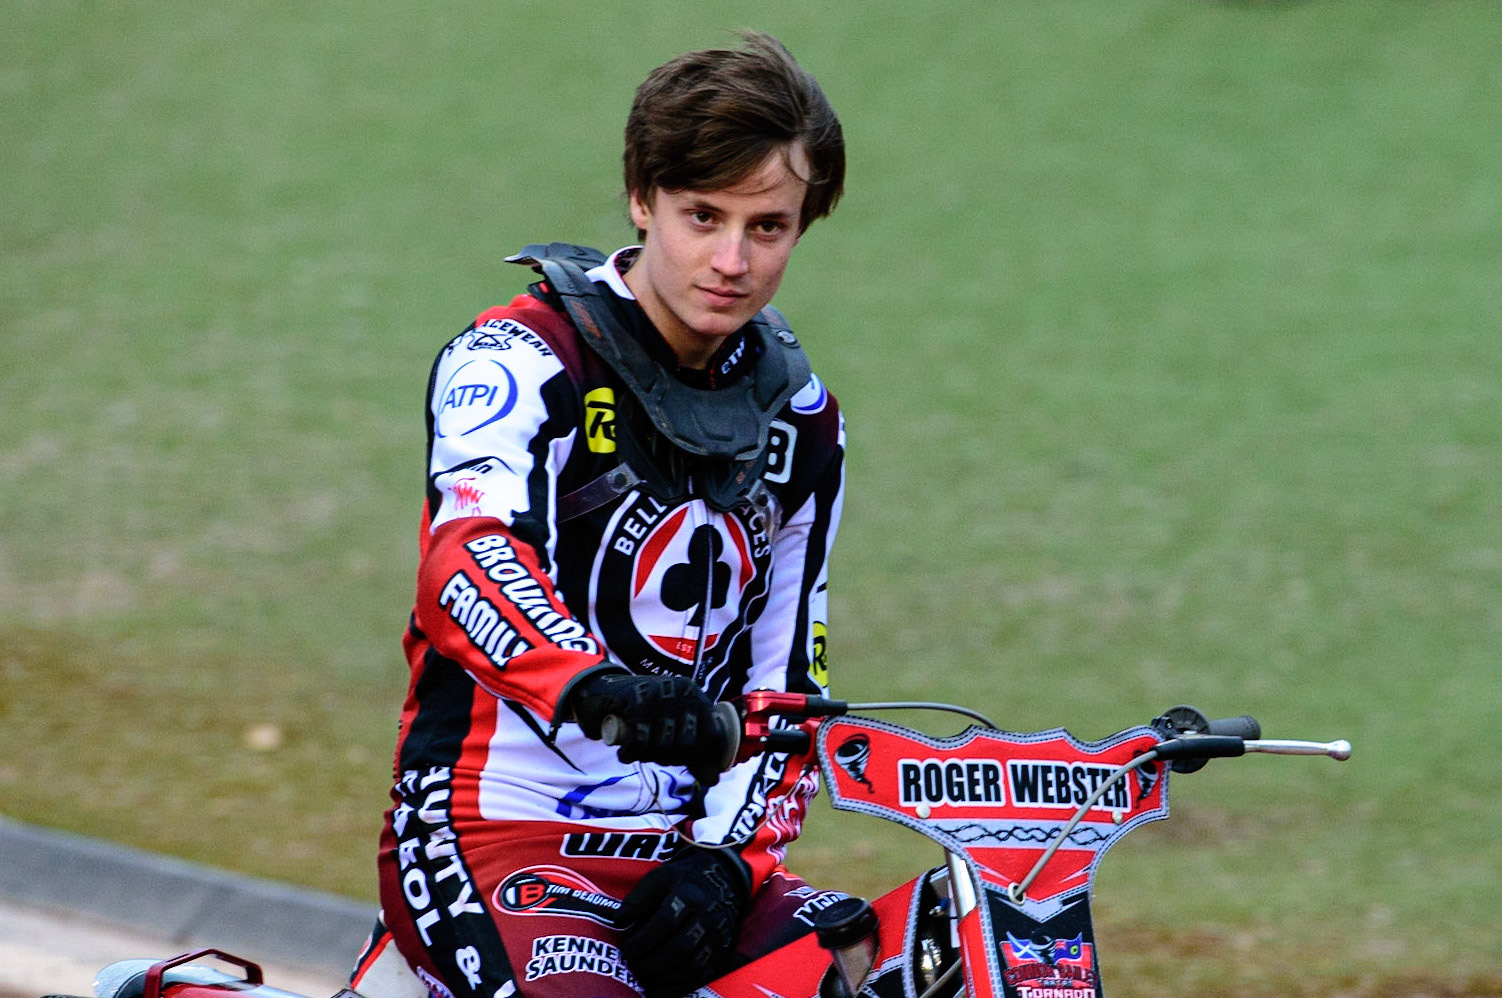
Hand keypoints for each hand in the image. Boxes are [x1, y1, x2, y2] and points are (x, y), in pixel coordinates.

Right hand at [571, 672, 723, 784]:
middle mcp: (684, 691)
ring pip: (664, 744)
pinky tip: (626, 753)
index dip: (698, 757)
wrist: (607, 693)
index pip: (714, 738)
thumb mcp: (675, 733)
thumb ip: (696, 756)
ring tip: (639, 751)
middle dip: (668, 758)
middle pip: (687, 745)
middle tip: (654, 754)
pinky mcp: (637, 698)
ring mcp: (661, 693)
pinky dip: (630, 753)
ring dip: (647, 756)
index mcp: (698, 698)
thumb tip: (713, 780)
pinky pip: (639, 740)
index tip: (680, 758)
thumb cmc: (647, 716)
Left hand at [617, 847, 749, 996]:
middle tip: (633, 966)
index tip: (627, 950)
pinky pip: (702, 976)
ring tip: (644, 978)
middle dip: (651, 962)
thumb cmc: (684, 879)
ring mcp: (716, 936)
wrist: (724, 879)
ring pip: (691, 965)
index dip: (643, 940)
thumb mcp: (660, 878)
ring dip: (664, 977)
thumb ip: (639, 899)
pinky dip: (680, 987)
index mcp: (688, 895)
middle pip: (679, 947)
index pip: (665, 922)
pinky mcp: (721, 951)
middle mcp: (706, 917)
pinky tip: (660, 989)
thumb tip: (618, 920)